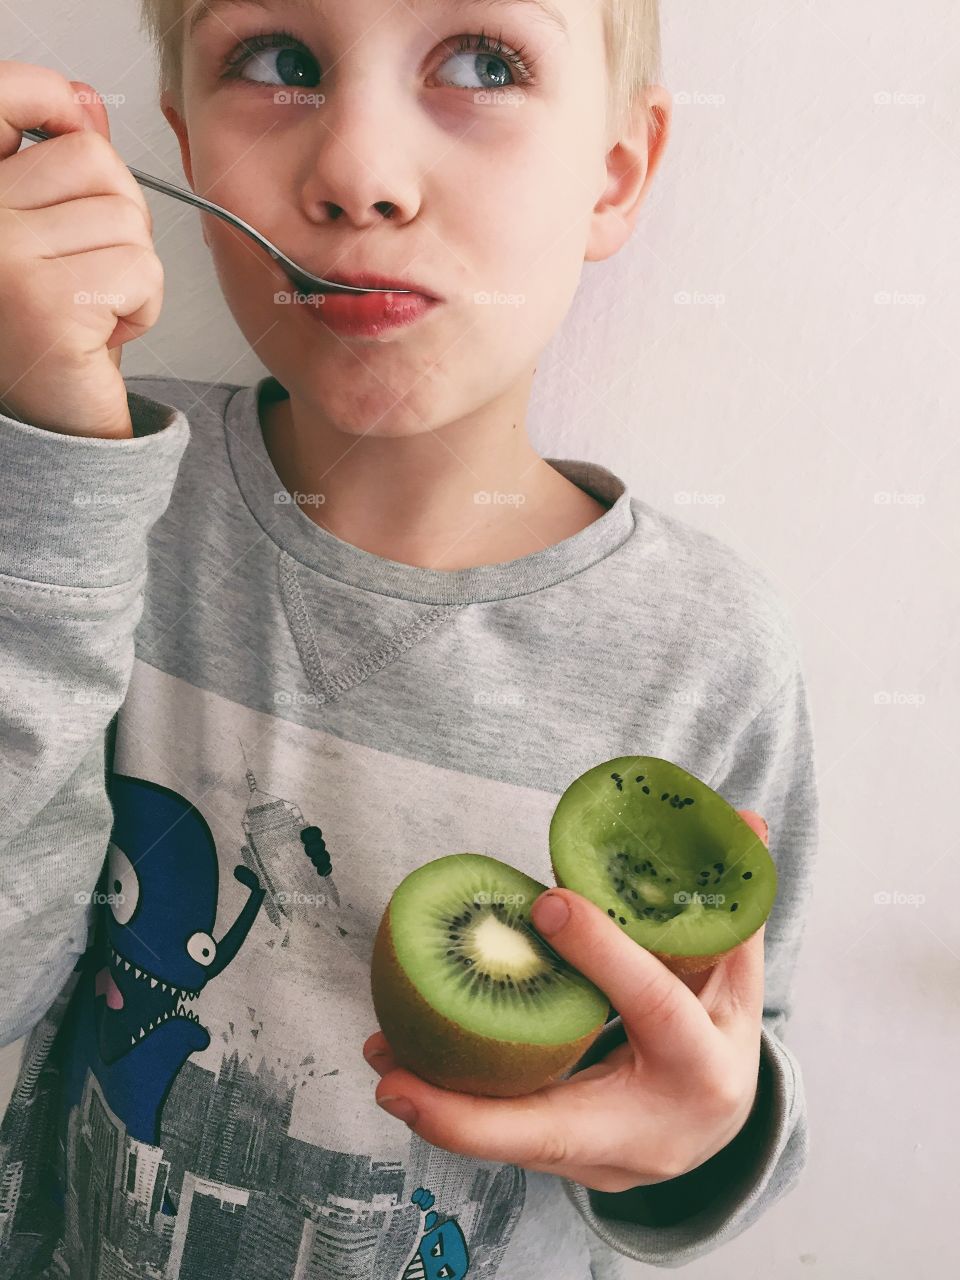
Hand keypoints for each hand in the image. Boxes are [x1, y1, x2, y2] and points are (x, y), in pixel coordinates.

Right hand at [0, 62, 163, 436]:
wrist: (49, 427)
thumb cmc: (49, 330)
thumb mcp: (51, 236)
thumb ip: (60, 167)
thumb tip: (83, 100)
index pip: (3, 95)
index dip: (48, 96)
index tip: (72, 119)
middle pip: (93, 159)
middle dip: (119, 216)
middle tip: (91, 270)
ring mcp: (2, 256)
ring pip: (127, 220)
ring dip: (133, 271)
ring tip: (93, 308)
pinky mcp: (50, 301)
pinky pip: (140, 268)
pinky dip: (143, 306)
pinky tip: (102, 334)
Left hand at [363, 810, 769, 1193]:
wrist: (724, 1130)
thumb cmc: (717, 1035)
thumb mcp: (734, 974)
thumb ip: (730, 904)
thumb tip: (744, 821)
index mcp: (704, 1063)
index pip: (654, 1004)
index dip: (602, 951)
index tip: (546, 901)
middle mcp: (655, 1129)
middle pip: (556, 1129)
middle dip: (469, 1112)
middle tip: (393, 1074)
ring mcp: (610, 1163)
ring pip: (516, 1147)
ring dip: (442, 1110)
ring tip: (380, 1062)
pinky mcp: (575, 1170)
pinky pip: (508, 1143)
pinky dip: (455, 1111)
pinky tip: (400, 1075)